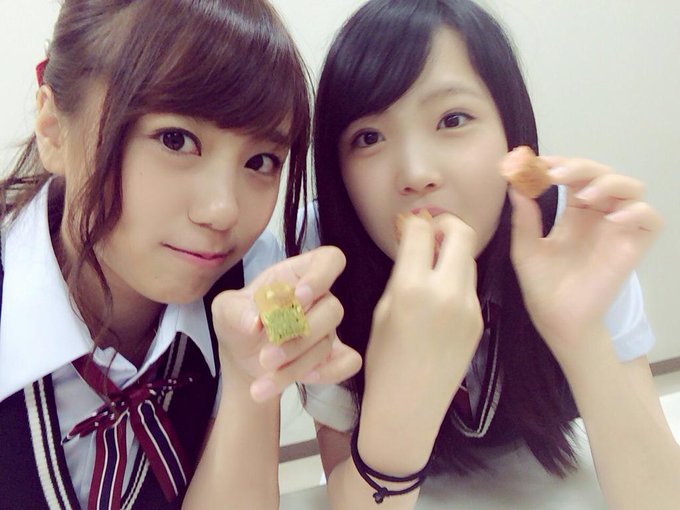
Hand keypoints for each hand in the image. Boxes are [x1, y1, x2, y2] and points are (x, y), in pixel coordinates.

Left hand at [210, 246, 361, 401]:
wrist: (241, 357)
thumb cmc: (238, 320)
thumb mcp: (225, 310)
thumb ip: (236, 310)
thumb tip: (256, 322)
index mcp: (296, 275)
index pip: (329, 261)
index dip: (321, 276)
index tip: (299, 297)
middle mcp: (318, 299)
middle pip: (332, 308)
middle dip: (299, 336)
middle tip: (266, 356)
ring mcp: (328, 328)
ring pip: (327, 342)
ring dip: (296, 363)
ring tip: (264, 374)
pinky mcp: (333, 356)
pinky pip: (348, 362)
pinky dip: (329, 373)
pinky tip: (303, 380)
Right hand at [364, 213, 482, 403]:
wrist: (410, 407)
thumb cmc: (384, 361)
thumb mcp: (383, 310)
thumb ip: (403, 274)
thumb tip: (414, 245)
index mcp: (413, 288)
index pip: (422, 230)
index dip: (413, 222)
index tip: (407, 226)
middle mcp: (447, 292)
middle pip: (462, 233)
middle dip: (445, 224)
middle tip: (430, 234)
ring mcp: (470, 307)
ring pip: (468, 258)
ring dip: (452, 252)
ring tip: (432, 268)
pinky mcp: (480, 320)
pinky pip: (470, 286)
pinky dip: (456, 279)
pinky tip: (440, 298)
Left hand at [510, 156, 662, 351]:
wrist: (557, 318)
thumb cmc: (542, 285)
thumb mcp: (526, 249)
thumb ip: (524, 218)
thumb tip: (514, 185)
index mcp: (574, 212)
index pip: (575, 176)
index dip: (561, 163)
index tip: (537, 162)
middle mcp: (599, 215)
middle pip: (603, 174)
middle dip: (580, 167)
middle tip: (555, 174)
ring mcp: (618, 229)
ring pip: (631, 188)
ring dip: (609, 182)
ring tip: (583, 195)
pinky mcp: (634, 246)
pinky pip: (650, 219)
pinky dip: (637, 211)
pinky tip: (613, 218)